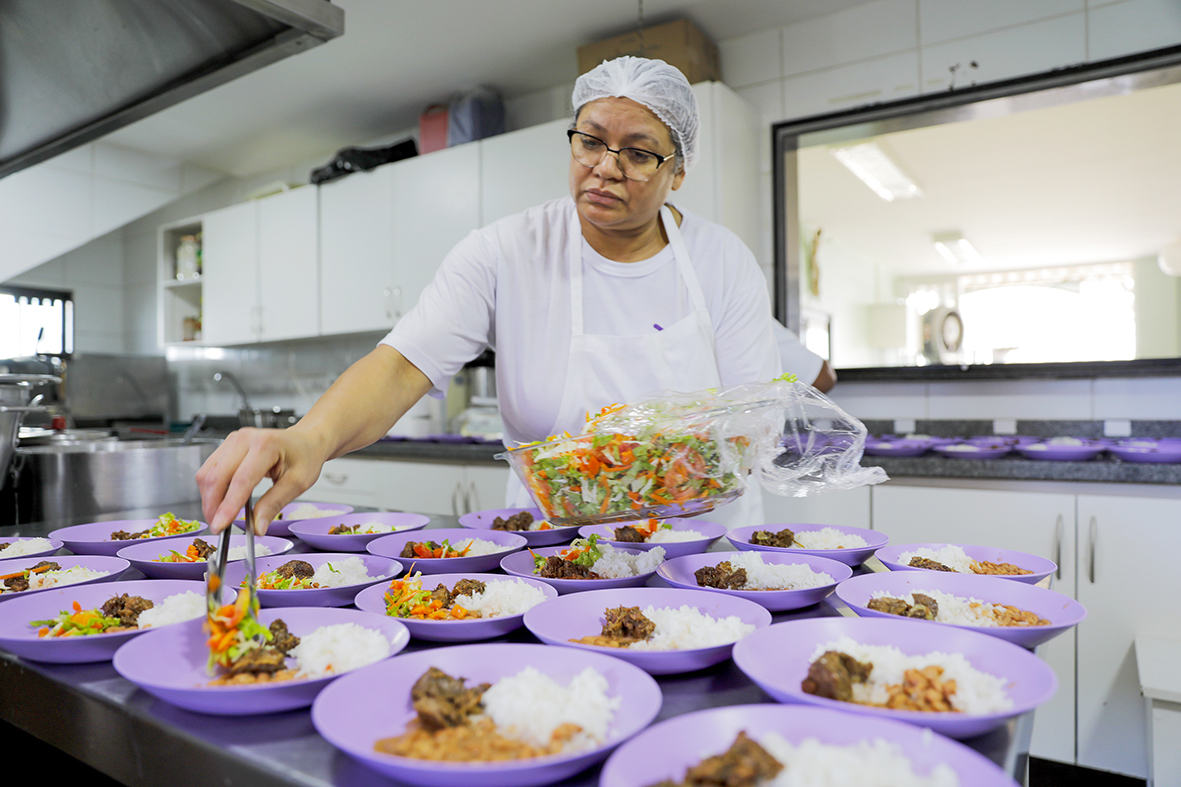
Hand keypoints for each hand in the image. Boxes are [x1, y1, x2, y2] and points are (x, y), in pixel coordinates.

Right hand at [196, 426, 325, 534]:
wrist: (306, 440)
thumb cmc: (305, 456)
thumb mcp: (298, 483)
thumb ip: (275, 504)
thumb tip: (258, 527)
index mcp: (266, 445)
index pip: (241, 480)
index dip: (228, 506)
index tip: (221, 526)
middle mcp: (245, 439)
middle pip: (216, 476)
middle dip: (213, 506)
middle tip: (219, 528)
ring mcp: (233, 441)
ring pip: (207, 474)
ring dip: (209, 499)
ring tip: (219, 518)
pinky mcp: (226, 446)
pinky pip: (209, 470)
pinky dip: (211, 490)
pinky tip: (220, 503)